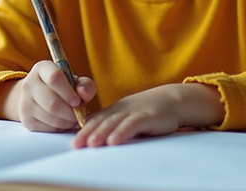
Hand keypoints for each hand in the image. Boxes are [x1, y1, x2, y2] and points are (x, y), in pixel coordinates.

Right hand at [0, 60, 95, 131]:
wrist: (39, 96)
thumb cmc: (62, 87)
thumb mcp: (75, 81)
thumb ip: (85, 85)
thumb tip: (84, 93)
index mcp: (42, 69)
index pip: (54, 77)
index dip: (69, 92)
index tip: (77, 101)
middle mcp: (29, 84)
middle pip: (52, 103)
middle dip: (70, 112)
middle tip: (78, 113)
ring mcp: (25, 102)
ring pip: (50, 117)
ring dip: (67, 121)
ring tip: (72, 117)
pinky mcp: (26, 119)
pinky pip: (47, 128)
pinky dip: (59, 128)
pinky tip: (62, 121)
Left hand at [71, 83, 223, 147]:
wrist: (172, 100)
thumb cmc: (148, 111)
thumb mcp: (128, 116)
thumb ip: (114, 125)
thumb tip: (95, 138)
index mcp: (114, 111)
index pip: (95, 120)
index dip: (82, 130)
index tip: (72, 142)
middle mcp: (121, 110)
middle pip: (101, 122)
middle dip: (87, 133)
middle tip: (76, 145)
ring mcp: (133, 112)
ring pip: (114, 122)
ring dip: (101, 133)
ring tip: (91, 143)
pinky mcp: (146, 116)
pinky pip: (132, 124)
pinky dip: (122, 132)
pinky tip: (114, 140)